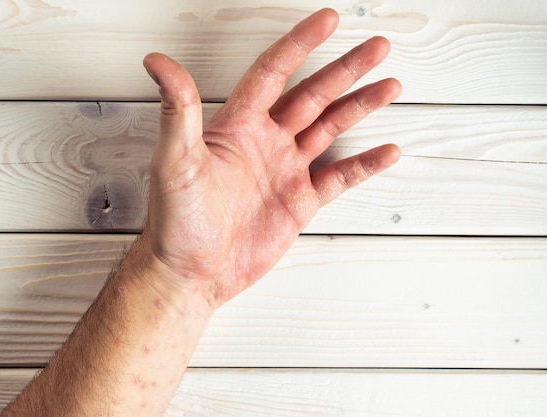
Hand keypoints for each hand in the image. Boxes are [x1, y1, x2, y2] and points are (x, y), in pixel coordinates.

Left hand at [141, 8, 400, 306]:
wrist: (193, 272)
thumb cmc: (176, 220)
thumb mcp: (175, 162)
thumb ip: (178, 111)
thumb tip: (157, 61)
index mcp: (239, 126)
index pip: (275, 72)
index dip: (300, 44)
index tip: (327, 20)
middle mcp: (267, 142)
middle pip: (314, 95)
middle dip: (346, 70)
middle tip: (377, 47)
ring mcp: (286, 171)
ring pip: (331, 129)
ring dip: (360, 107)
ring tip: (389, 86)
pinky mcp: (300, 201)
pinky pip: (340, 177)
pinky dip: (364, 164)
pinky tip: (387, 151)